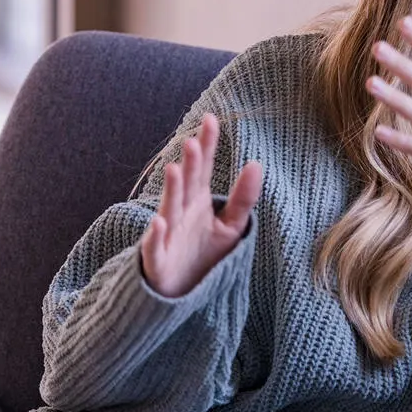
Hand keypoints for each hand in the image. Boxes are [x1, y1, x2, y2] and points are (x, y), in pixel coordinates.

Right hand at [139, 112, 262, 297]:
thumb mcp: (230, 226)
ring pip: (169, 209)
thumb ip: (243, 198)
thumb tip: (256, 163)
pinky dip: (156, 236)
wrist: (180, 293)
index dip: (207, 145)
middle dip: (190, 165)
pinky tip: (160, 222)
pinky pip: (155, 247)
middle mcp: (181, 212)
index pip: (204, 168)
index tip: (211, 119)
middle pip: (187, 185)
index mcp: (198, 201)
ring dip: (172, 190)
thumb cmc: (203, 255)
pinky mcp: (158, 261)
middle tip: (192, 141)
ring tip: (175, 170)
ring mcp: (168, 235)